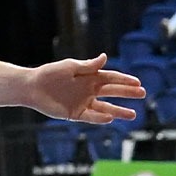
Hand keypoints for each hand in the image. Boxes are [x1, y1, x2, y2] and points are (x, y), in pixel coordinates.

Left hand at [23, 54, 142, 123]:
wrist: (32, 87)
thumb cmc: (50, 74)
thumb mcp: (69, 67)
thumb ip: (88, 65)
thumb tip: (105, 57)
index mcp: (88, 77)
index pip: (110, 78)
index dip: (124, 80)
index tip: (138, 82)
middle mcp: (88, 90)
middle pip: (112, 92)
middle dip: (127, 93)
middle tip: (143, 93)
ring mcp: (83, 102)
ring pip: (105, 108)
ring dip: (118, 111)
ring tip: (133, 114)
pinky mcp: (75, 113)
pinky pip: (91, 116)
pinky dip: (101, 118)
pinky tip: (110, 118)